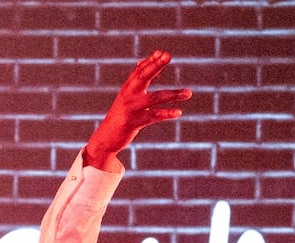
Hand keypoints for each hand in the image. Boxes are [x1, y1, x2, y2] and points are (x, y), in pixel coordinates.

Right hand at [83, 50, 190, 169]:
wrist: (106, 138)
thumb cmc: (120, 116)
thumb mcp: (126, 96)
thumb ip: (136, 81)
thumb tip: (142, 61)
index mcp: (127, 88)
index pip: (140, 70)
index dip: (151, 61)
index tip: (163, 53)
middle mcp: (128, 95)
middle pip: (143, 77)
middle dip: (156, 66)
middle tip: (168, 56)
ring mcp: (131, 108)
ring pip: (154, 98)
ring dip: (173, 95)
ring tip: (189, 93)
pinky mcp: (134, 122)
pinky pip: (153, 116)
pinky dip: (166, 114)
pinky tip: (178, 113)